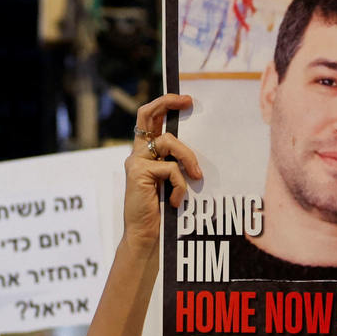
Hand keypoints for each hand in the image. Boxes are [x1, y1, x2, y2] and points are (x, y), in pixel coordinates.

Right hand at [125, 95, 202, 245]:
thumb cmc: (162, 210)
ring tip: (197, 177)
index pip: (150, 119)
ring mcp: (136, 161)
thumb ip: (178, 164)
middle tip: (187, 100)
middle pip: (147, 114)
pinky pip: (171, 168)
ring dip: (188, 157)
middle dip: (166, 102)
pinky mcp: (138, 173)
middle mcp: (137, 153)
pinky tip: (178, 201)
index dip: (164, 104)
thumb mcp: (172, 181)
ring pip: (169, 142)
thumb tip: (200, 151)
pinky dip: (180, 185)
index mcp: (145, 152)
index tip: (186, 100)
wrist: (146, 235)